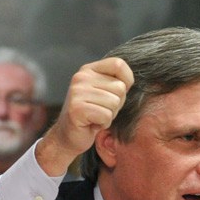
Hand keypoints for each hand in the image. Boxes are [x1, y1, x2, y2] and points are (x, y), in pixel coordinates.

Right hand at [36, 57, 133, 175]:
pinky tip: (92, 123)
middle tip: (101, 109)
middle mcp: (81, 77)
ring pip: (115, 102)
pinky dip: (103, 123)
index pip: (118, 64)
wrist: (69, 135)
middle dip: (117, 104)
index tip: (117, 94)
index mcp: (89, 70)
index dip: (127, 80)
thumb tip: (130, 80)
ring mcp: (77, 92)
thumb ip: (116, 82)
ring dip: (110, 114)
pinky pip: (106, 115)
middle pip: (120, 87)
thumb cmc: (93, 114)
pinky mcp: (77, 108)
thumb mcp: (105, 92)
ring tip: (96, 116)